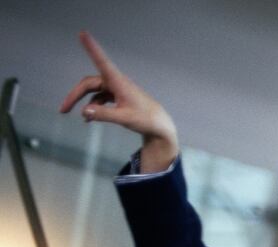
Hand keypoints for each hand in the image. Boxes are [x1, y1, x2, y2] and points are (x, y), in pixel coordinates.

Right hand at [59, 31, 178, 172]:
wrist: (160, 126)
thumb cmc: (146, 120)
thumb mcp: (124, 118)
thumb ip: (104, 115)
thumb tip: (84, 112)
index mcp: (118, 82)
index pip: (102, 61)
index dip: (91, 48)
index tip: (83, 34)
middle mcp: (115, 82)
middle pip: (89, 84)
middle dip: (75, 95)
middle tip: (62, 109)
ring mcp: (116, 89)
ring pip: (92, 91)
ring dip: (82, 102)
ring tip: (73, 115)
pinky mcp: (117, 96)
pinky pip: (99, 98)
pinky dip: (93, 106)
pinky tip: (88, 119)